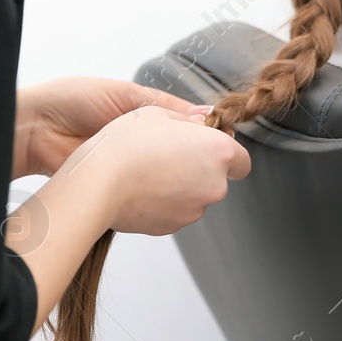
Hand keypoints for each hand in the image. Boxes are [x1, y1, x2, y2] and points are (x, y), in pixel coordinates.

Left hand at [13, 77, 210, 178]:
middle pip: (181, 155)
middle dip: (192, 159)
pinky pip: (146, 192)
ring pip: (166, 177)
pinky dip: (156, 192)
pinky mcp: (118, 185)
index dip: (203, 134)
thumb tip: (204, 114)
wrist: (34, 129)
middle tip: (204, 160)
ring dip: (175, 177)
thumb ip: (164, 105)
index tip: (220, 140)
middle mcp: (141, 143)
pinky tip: (163, 189)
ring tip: (186, 174)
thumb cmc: (72, 101)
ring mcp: (131, 166)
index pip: (185, 127)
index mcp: (144, 115)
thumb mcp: (125, 94)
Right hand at [56, 104, 250, 235]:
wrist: (99, 182)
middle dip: (198, 168)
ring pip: (194, 196)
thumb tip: (202, 123)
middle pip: (216, 179)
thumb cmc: (128, 143)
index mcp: (218, 153)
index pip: (242, 160)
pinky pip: (174, 210)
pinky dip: (163, 201)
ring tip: (149, 170)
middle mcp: (214, 185)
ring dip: (180, 185)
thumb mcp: (159, 113)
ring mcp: (193, 210)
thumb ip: (189, 120)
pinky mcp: (171, 226)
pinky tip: (141, 187)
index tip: (205, 147)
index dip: (224, 153)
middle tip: (169, 153)